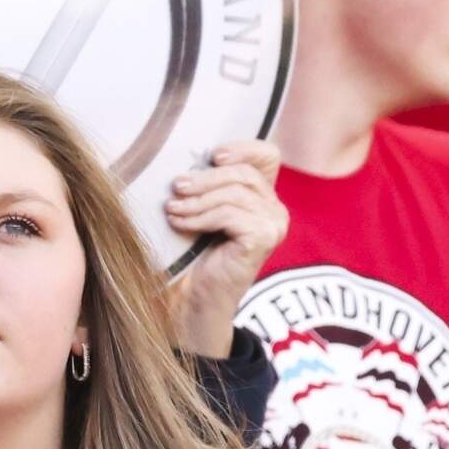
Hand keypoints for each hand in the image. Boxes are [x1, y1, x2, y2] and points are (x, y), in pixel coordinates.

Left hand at [163, 139, 288, 357]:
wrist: (193, 300)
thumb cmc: (193, 254)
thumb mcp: (202, 208)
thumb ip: (208, 183)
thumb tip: (188, 153)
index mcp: (264, 198)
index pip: (268, 155)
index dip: (242, 148)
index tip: (212, 156)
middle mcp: (276, 211)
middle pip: (245, 172)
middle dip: (206, 178)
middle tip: (176, 187)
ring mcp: (274, 225)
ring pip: (236, 192)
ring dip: (198, 199)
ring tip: (173, 209)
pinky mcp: (264, 239)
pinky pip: (231, 213)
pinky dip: (201, 216)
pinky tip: (180, 223)